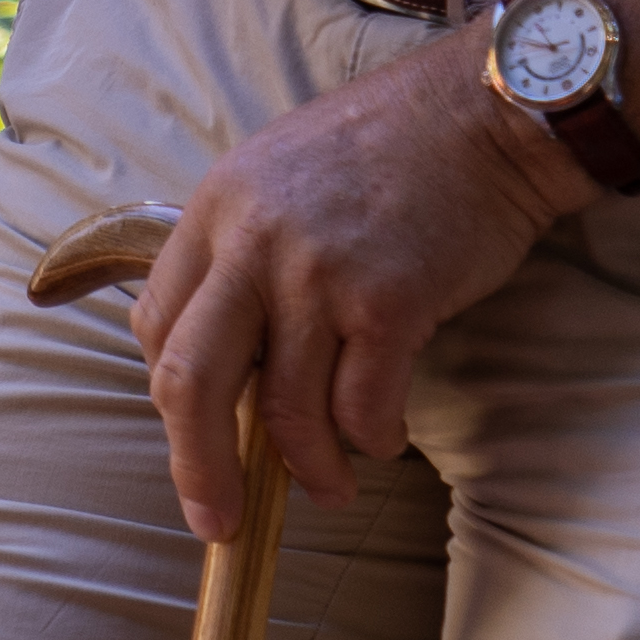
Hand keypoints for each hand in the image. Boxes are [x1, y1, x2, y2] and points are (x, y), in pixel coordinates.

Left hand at [131, 27, 593, 536]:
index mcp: (215, 208)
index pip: (156, 326)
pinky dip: (370, 440)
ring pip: (285, 413)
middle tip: (219, 522)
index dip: (171, 398)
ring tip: (330, 487)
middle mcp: (254, 242)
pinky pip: (361, 410)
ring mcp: (319, 274)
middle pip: (191, 384)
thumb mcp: (276, 173)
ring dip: (307, 468)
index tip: (193, 439)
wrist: (483, 116)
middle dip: (199, 470)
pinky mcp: (388, 303)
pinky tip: (383, 438)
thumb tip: (224, 355)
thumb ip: (239, 251)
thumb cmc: (385, 149)